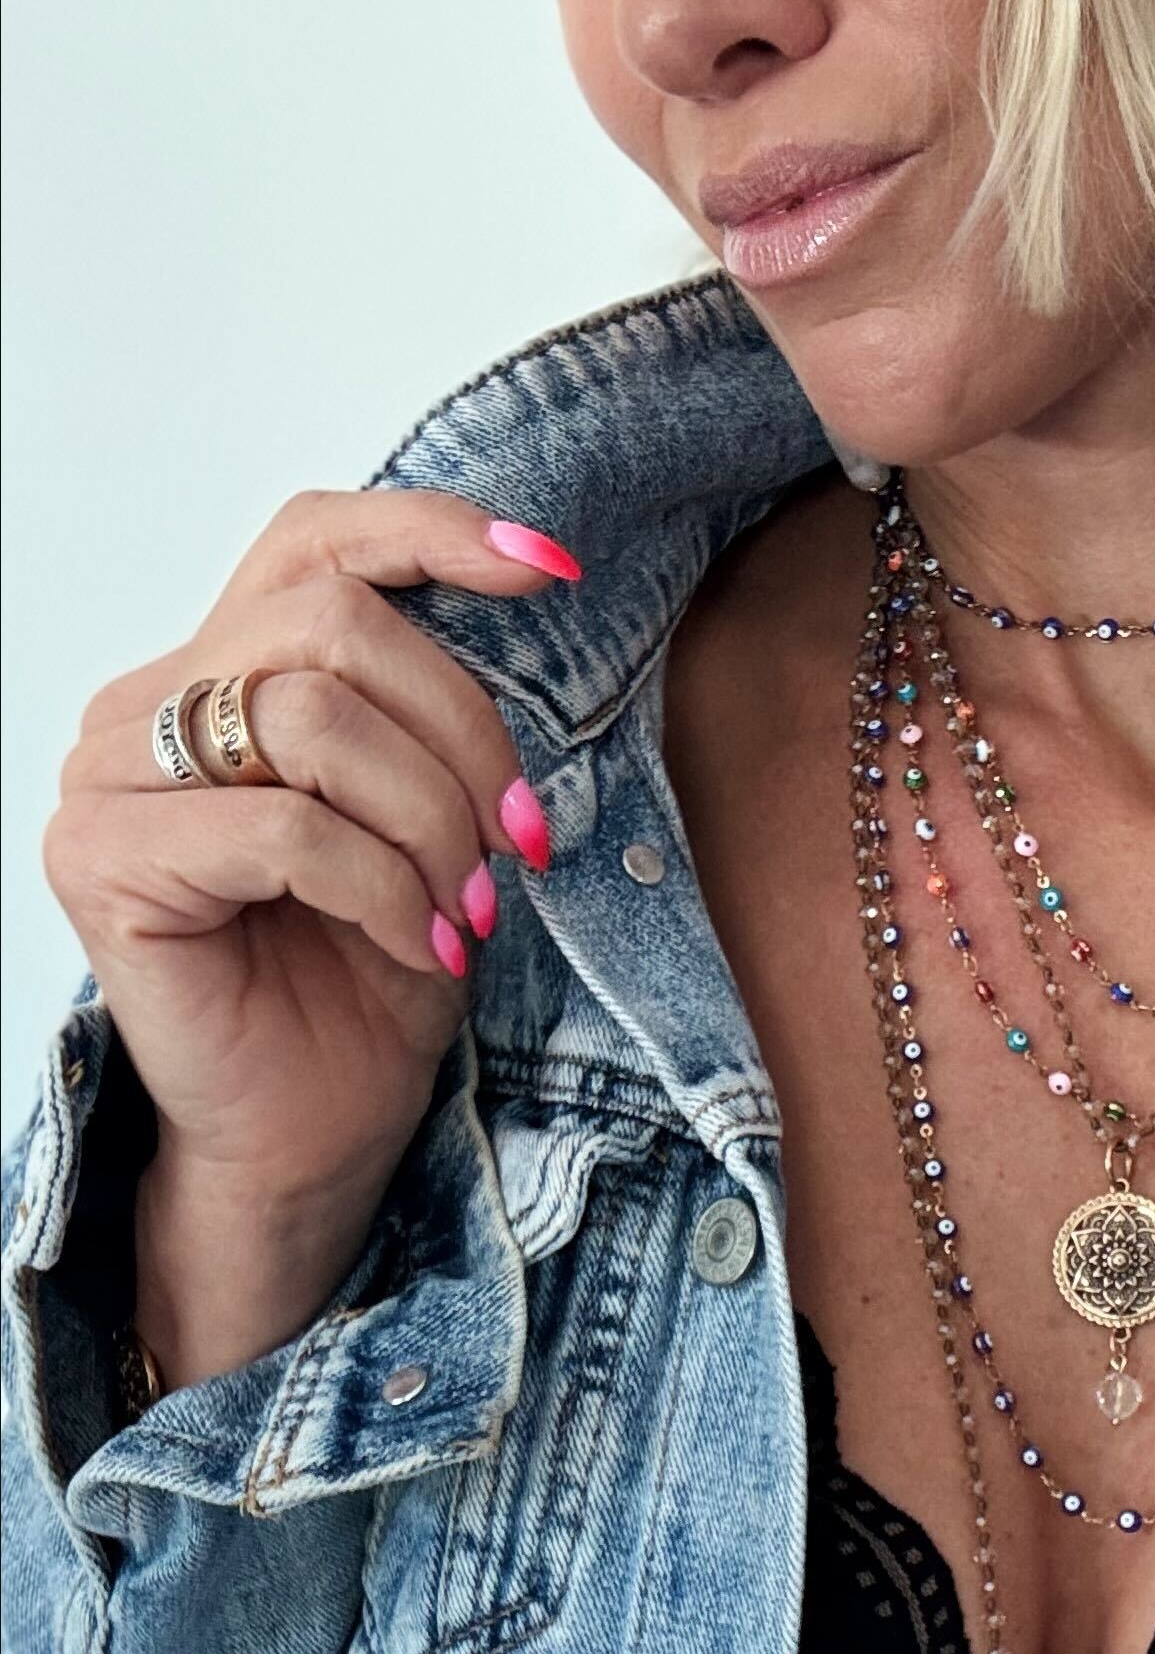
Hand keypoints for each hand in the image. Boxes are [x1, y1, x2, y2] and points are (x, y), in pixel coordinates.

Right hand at [42, 488, 576, 1383]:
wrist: (318, 1120)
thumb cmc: (378, 961)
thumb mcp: (433, 806)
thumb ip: (433, 703)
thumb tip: (532, 581)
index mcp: (222, 666)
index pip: (314, 538)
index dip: (434, 533)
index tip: (551, 570)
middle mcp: (145, 702)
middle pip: (334, 625)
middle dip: (465, 733)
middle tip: (518, 840)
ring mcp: (108, 777)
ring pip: (313, 718)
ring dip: (429, 818)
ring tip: (466, 905)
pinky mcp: (104, 862)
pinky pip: (286, 830)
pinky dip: (384, 887)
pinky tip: (420, 944)